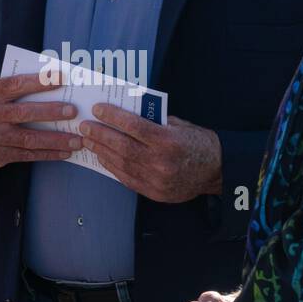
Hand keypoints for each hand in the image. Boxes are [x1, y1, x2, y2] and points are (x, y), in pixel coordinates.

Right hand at [0, 72, 83, 168]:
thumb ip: (15, 86)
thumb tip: (53, 82)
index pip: (16, 84)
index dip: (39, 81)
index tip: (61, 78)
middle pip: (24, 113)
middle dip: (51, 111)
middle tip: (73, 111)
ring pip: (29, 139)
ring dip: (55, 139)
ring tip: (77, 139)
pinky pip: (27, 155)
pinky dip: (48, 154)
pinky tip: (65, 152)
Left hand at [79, 108, 220, 202]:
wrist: (217, 171)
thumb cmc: (199, 143)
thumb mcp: (180, 125)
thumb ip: (154, 121)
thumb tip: (126, 114)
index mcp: (169, 141)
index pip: (134, 126)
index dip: (113, 117)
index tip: (98, 109)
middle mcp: (161, 162)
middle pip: (123, 146)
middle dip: (100, 134)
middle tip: (85, 126)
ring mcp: (157, 180)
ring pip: (121, 163)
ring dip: (102, 151)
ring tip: (89, 140)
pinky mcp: (154, 192)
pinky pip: (126, 178)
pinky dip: (112, 166)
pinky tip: (103, 157)